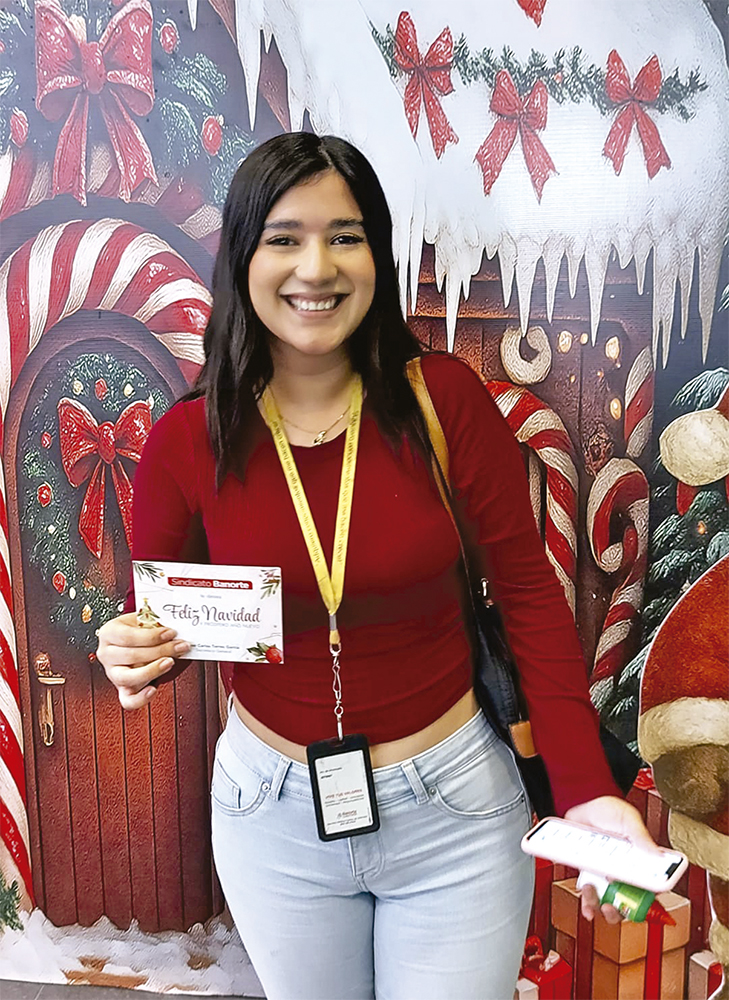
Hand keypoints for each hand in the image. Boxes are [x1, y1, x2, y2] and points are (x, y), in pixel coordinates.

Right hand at [96, 612, 190, 709]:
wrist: (131, 642)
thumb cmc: (138, 630)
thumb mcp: (142, 620)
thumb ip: (153, 623)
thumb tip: (173, 630)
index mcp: (109, 633)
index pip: (128, 636)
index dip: (151, 636)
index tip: (170, 633)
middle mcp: (107, 654)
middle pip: (131, 655)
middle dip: (160, 651)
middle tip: (179, 646)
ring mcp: (113, 674)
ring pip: (128, 677)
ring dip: (152, 670)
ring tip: (169, 662)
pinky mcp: (122, 689)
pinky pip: (128, 700)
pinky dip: (141, 698)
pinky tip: (153, 689)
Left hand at [564, 795, 657, 923]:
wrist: (582, 806)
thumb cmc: (609, 810)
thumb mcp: (627, 818)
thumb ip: (640, 835)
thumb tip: (657, 853)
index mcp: (640, 860)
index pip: (651, 886)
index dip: (650, 898)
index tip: (643, 900)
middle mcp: (625, 872)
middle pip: (630, 901)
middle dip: (622, 909)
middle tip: (614, 903)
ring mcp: (606, 874)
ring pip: (609, 902)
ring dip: (600, 904)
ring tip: (592, 891)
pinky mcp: (590, 874)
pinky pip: (590, 895)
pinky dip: (587, 901)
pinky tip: (585, 896)